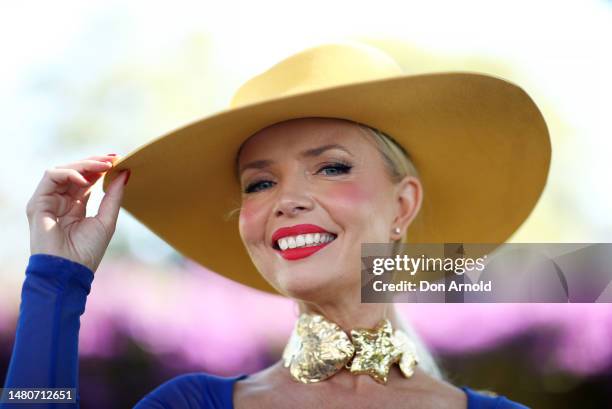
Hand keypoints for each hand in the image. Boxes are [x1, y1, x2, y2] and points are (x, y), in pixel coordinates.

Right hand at [26, 154, 129, 272]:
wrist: (69, 271)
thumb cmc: (87, 251)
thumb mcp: (107, 220)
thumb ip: (114, 196)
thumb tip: (125, 173)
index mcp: (75, 207)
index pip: (86, 180)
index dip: (100, 169)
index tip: (118, 160)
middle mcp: (60, 202)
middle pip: (75, 173)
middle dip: (94, 163)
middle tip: (113, 158)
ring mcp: (48, 201)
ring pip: (63, 171)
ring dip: (85, 165)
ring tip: (104, 166)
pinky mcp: (38, 202)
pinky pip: (51, 177)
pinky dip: (69, 173)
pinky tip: (85, 179)